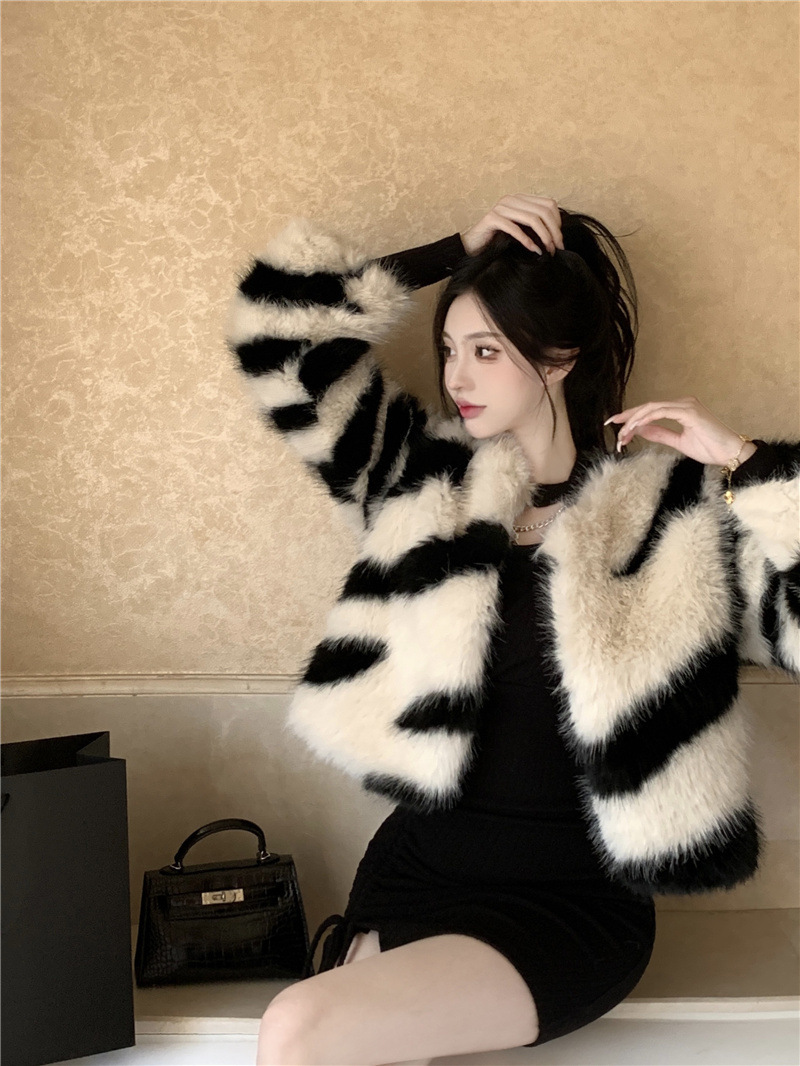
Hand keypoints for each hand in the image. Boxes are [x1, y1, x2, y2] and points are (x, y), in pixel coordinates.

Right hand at [461, 194, 564, 256]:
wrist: (471, 247)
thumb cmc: (497, 241)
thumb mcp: (520, 231)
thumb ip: (534, 228)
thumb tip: (558, 236)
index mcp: (520, 199)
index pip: (549, 204)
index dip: (558, 222)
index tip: (559, 241)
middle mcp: (511, 199)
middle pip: (543, 212)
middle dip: (554, 232)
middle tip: (557, 249)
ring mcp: (501, 207)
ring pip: (532, 219)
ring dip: (544, 237)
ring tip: (548, 251)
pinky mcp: (492, 218)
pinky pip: (515, 228)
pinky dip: (527, 240)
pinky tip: (533, 250)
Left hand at [604, 397, 756, 466]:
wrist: (730, 453)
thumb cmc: (710, 448)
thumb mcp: (678, 442)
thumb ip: (660, 434)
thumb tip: (640, 430)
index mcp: (680, 409)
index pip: (650, 410)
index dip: (632, 416)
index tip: (616, 424)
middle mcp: (682, 403)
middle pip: (648, 407)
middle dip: (627, 416)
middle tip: (610, 423)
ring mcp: (686, 405)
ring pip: (652, 408)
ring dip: (634, 421)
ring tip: (622, 433)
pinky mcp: (689, 411)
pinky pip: (661, 412)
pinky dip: (646, 419)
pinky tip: (635, 427)